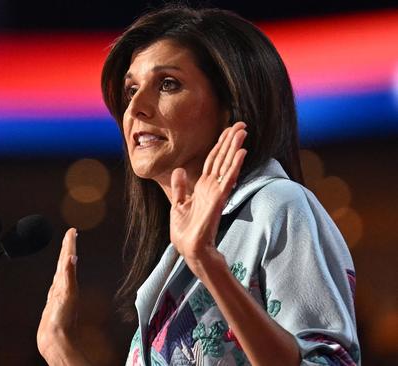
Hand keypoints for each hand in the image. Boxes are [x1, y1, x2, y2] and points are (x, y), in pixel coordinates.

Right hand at [37, 228, 88, 364]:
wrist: (56, 341)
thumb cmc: (63, 322)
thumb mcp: (67, 295)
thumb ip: (69, 276)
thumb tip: (73, 257)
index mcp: (67, 283)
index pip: (68, 258)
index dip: (69, 244)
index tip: (72, 231)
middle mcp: (63, 287)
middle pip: (65, 262)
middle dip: (67, 247)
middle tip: (70, 234)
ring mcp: (58, 294)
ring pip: (61, 272)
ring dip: (63, 259)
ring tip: (66, 249)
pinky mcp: (54, 303)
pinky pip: (56, 284)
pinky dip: (58, 277)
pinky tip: (58, 276)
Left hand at [169, 122, 247, 274]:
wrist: (189, 249)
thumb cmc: (186, 231)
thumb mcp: (178, 205)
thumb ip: (179, 187)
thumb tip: (178, 170)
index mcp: (202, 187)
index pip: (213, 161)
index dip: (220, 145)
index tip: (228, 129)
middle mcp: (211, 187)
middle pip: (222, 159)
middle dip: (230, 141)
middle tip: (241, 124)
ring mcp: (216, 193)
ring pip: (227, 165)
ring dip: (235, 148)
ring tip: (243, 132)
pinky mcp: (218, 200)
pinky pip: (228, 180)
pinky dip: (234, 166)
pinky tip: (241, 153)